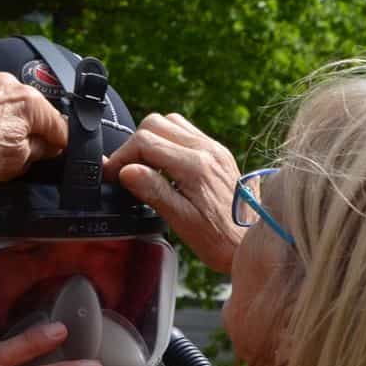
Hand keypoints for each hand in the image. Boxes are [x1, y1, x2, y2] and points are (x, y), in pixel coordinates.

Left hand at [0, 72, 67, 186]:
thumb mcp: (18, 160)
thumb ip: (40, 149)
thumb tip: (47, 146)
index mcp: (29, 100)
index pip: (58, 125)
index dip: (58, 144)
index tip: (55, 154)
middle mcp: (8, 83)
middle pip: (32, 111)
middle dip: (30, 132)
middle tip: (20, 156)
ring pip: (7, 105)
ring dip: (8, 123)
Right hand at [102, 113, 245, 272]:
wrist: (253, 242)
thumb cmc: (219, 239)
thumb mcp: (181, 221)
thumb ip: (153, 191)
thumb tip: (126, 171)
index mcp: (196, 166)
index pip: (145, 141)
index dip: (121, 156)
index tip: (112, 174)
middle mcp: (207, 150)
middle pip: (155, 124)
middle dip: (133, 144)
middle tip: (125, 171)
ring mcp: (214, 148)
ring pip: (170, 122)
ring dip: (150, 139)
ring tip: (144, 167)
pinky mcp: (217, 152)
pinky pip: (185, 132)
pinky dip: (167, 142)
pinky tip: (164, 166)